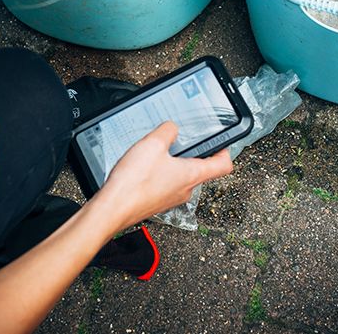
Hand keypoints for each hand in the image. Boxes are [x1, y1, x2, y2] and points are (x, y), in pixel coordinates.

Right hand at [93, 122, 233, 230]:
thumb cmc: (134, 183)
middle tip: (182, 141)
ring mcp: (171, 198)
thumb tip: (172, 128)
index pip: (223, 165)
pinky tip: (144, 166)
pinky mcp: (157, 202)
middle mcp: (185, 190)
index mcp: (192, 175)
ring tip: (157, 152)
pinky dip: (159, 173)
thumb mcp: (153, 144)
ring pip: (181, 177)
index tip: (221, 141)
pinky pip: (165, 184)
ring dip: (173, 163)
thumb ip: (168, 131)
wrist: (112, 209)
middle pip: (201, 169)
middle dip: (192, 153)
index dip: (225, 150)